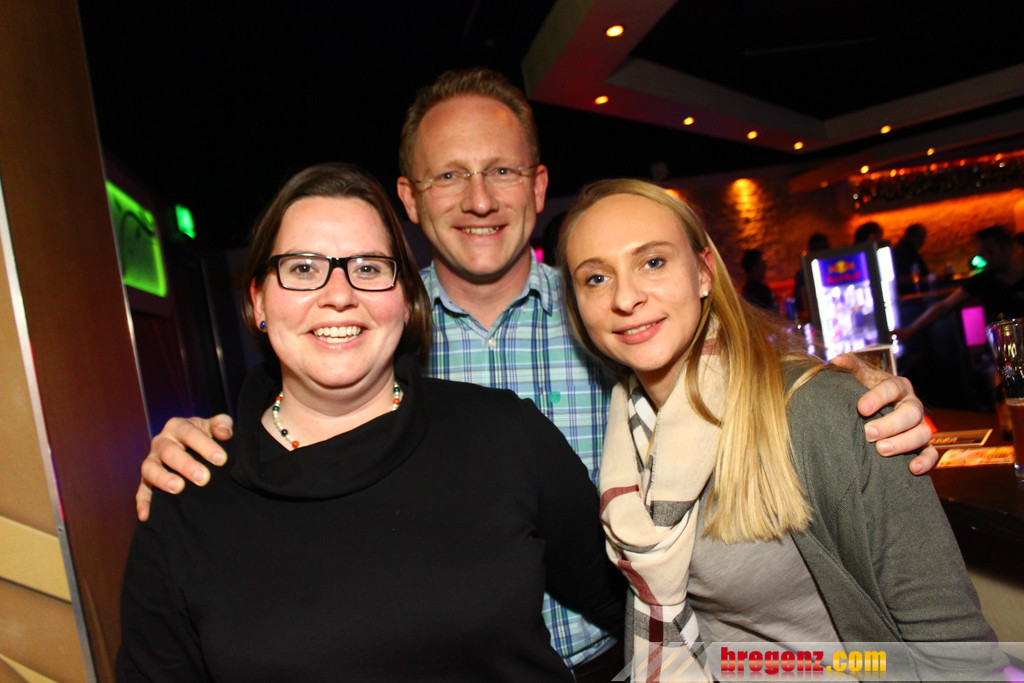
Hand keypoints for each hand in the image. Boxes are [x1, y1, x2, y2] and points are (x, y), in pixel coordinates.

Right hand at [136, 415, 233, 521]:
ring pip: (150, 468)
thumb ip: (222, 425)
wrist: (195, 446)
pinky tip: (146, 515)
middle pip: (169, 451)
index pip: (189, 433)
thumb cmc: (206, 436)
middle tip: (204, 477)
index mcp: (178, 426)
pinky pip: (141, 490)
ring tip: (178, 488)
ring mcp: (152, 461)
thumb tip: (224, 433)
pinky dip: (143, 502)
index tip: (221, 459)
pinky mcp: (146, 480)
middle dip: (186, 464)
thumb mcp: (214, 427)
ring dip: (163, 479)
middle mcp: (161, 442)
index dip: (205, 445)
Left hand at [829, 353, 938, 475]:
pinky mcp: (922, 445)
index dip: (878, 397)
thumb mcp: (856, 375)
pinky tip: (912, 469)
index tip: (861, 408)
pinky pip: (931, 453)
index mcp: (897, 386)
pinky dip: (926, 461)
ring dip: (904, 443)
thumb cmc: (863, 390)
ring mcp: (919, 425)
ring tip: (881, 450)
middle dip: (890, 424)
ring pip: (922, 433)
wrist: (873, 409)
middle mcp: (912, 404)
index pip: (892, 388)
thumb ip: (848, 367)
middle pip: (910, 413)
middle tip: (869, 434)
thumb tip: (836, 361)